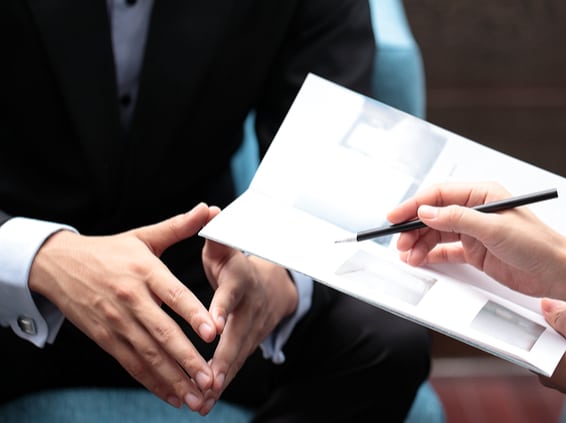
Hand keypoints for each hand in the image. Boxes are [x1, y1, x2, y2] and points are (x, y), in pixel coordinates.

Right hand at [28, 203, 219, 412]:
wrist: (58, 265)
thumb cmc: (110, 250)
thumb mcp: (144, 235)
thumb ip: (180, 227)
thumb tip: (211, 209)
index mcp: (145, 271)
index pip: (173, 295)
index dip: (192, 314)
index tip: (212, 332)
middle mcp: (130, 299)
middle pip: (162, 332)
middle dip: (187, 358)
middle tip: (210, 377)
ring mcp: (116, 321)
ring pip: (148, 354)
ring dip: (172, 377)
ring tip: (196, 395)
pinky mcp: (105, 337)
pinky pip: (131, 364)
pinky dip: (151, 381)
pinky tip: (172, 396)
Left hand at [199, 206, 297, 413]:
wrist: (272, 287)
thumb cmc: (237, 266)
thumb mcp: (226, 247)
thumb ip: (216, 235)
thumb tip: (210, 212)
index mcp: (239, 281)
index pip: (231, 293)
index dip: (222, 308)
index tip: (214, 325)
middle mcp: (249, 308)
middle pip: (238, 335)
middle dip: (224, 358)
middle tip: (209, 378)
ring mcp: (250, 330)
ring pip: (236, 357)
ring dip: (220, 380)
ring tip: (202, 400)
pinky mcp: (246, 346)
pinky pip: (233, 367)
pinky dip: (219, 386)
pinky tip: (203, 404)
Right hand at [387, 181, 565, 307]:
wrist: (557, 272)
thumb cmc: (536, 244)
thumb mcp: (494, 229)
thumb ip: (458, 219)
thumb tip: (427, 212)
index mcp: (482, 194)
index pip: (439, 195)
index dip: (414, 204)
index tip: (395, 216)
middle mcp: (476, 210)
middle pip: (434, 215)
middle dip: (413, 228)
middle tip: (399, 243)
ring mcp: (474, 232)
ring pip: (436, 234)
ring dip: (419, 244)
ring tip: (408, 256)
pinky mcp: (475, 252)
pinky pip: (445, 251)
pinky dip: (430, 255)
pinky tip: (419, 260)